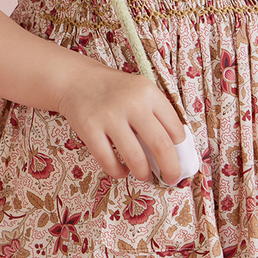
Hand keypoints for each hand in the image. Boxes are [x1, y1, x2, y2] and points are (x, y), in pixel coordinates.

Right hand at [57, 64, 185, 183]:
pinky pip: (109, 161)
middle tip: (171, 178)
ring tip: (144, 175)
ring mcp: (109, 116)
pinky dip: (118, 172)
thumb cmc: (115, 90)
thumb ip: (157, 114)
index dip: (180, 150)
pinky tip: (121, 170)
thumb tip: (175, 152)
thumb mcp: (140, 91)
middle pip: (161, 146)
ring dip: (144, 174)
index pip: (175, 128)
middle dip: (170, 169)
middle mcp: (131, 103)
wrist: (77, 79)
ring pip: (136, 159)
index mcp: (148, 92)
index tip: (179, 159)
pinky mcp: (89, 129)